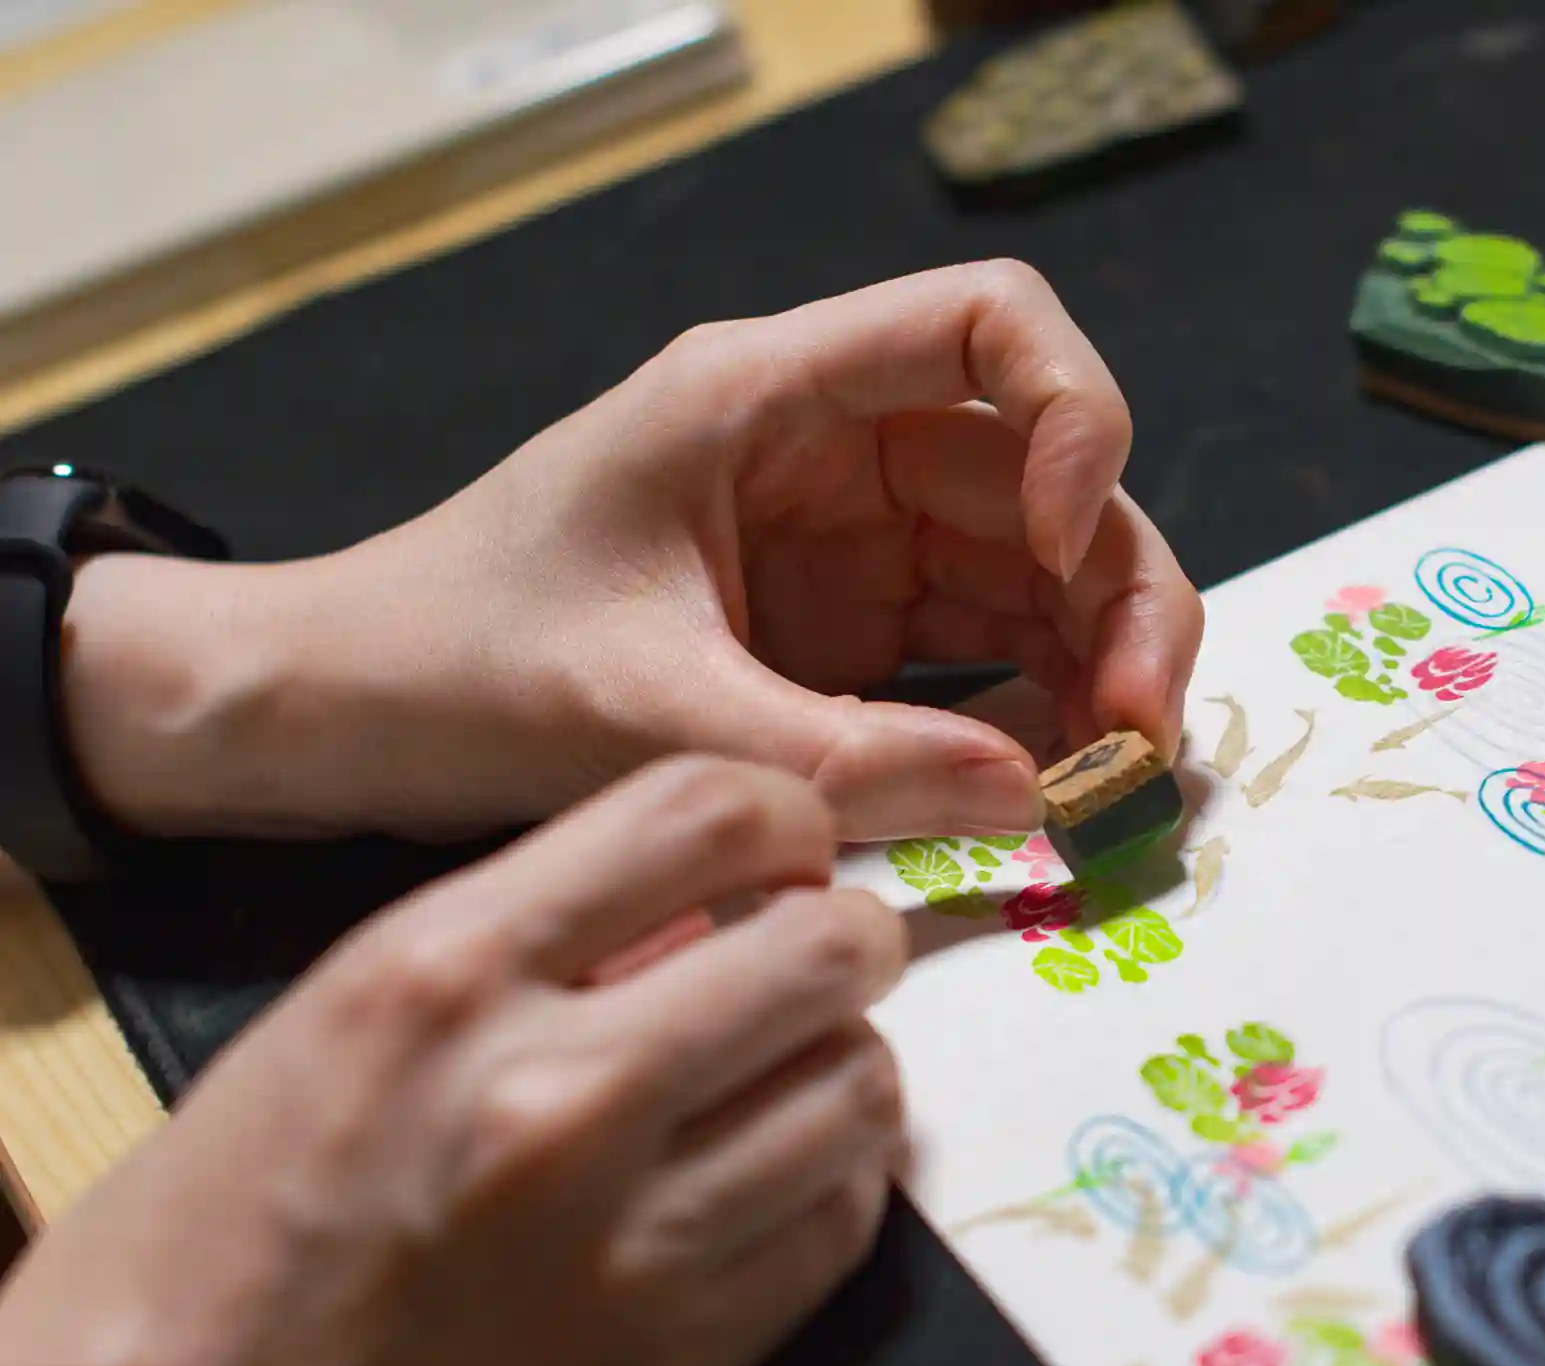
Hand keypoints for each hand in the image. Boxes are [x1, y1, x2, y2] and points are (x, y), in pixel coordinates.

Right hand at [0, 758, 904, 1365]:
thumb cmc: (211, 1248)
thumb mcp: (335, 1025)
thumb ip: (519, 951)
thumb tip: (689, 913)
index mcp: (443, 973)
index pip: (706, 811)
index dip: (782, 822)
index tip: (784, 858)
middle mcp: (558, 1091)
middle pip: (828, 950)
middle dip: (843, 941)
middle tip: (815, 967)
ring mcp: (632, 1236)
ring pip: (863, 1088)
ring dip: (842, 1068)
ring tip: (782, 1085)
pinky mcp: (680, 1361)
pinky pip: (841, 1226)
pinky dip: (831, 1187)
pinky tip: (769, 1187)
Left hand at [59, 261, 1204, 841]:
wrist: (340, 720)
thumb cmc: (451, 670)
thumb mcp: (644, 718)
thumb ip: (838, 758)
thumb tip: (1030, 799)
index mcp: (770, 399)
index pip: (988, 325)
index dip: (1073, 414)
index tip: (1068, 543)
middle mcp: (834, 454)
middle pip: (1048, 475)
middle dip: (1118, 594)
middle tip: (1141, 738)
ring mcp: (850, 547)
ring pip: (1036, 576)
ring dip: (1100, 670)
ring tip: (1114, 788)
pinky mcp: (846, 636)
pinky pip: (983, 659)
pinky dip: (1037, 720)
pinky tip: (1050, 794)